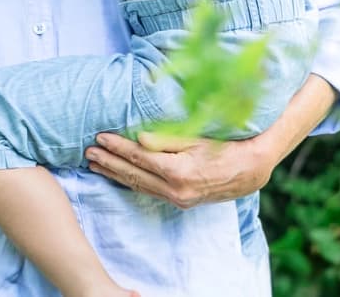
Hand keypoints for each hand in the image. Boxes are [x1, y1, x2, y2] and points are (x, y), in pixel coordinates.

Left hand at [84, 130, 273, 208]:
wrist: (251, 170)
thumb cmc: (226, 147)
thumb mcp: (197, 139)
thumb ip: (167, 140)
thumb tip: (139, 139)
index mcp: (177, 172)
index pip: (138, 158)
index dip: (117, 147)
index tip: (99, 137)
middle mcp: (175, 191)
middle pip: (133, 174)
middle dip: (109, 162)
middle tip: (88, 152)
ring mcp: (177, 199)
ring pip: (138, 186)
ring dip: (115, 174)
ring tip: (95, 164)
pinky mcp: (181, 202)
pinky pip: (149, 191)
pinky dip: (131, 182)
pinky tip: (119, 176)